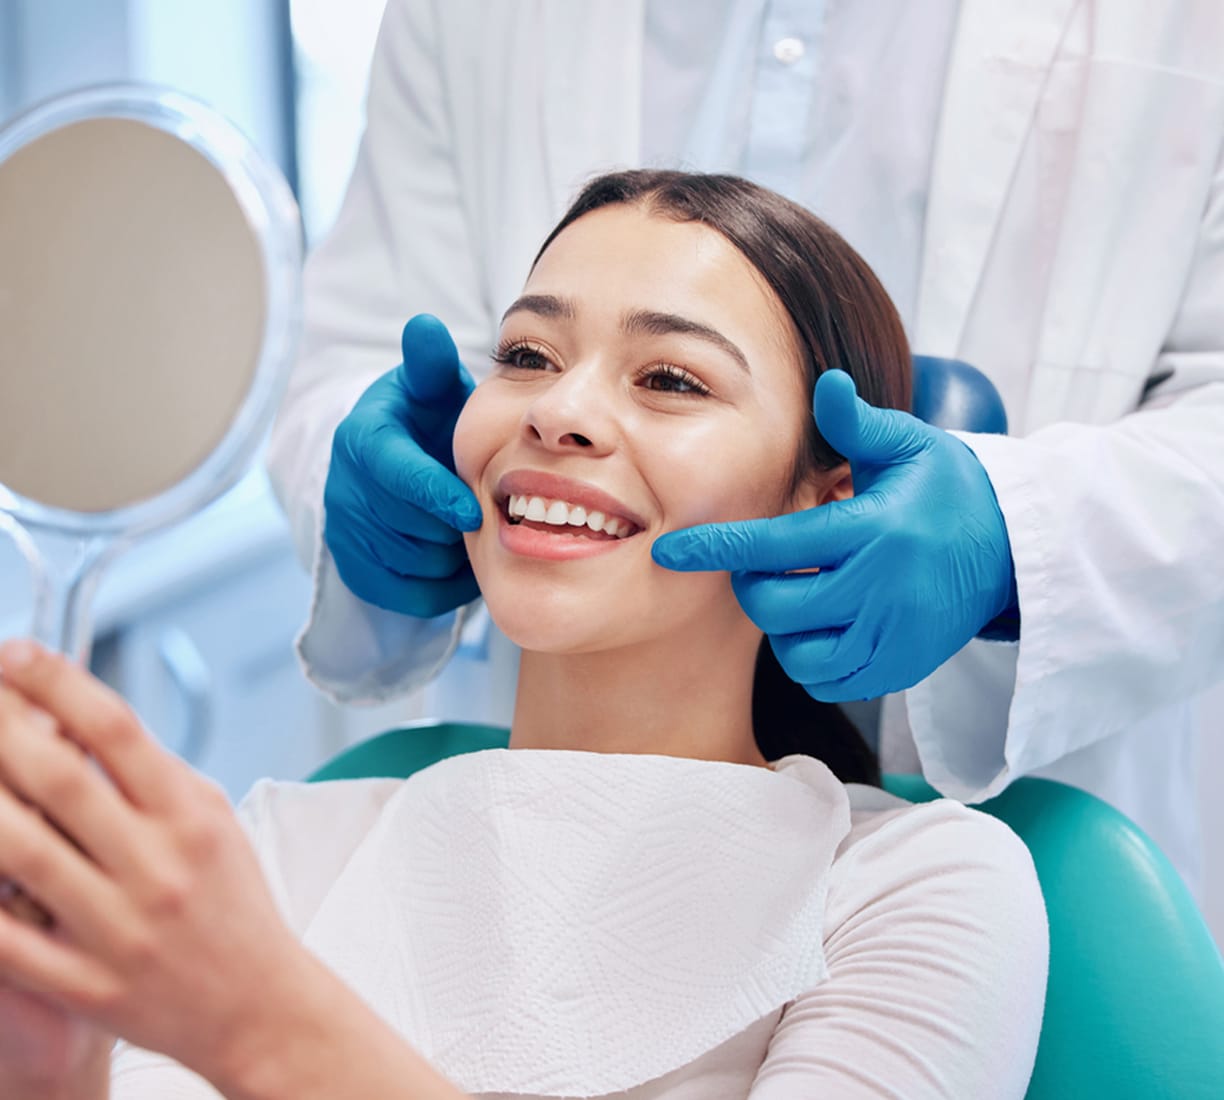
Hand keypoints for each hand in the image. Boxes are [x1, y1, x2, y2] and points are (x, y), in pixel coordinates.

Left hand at [0, 641, 319, 1085]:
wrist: (257, 1003)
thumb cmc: (231, 901)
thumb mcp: (210, 819)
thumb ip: (150, 773)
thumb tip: (75, 720)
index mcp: (190, 816)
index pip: (116, 728)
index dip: (57, 682)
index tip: (18, 653)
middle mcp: (157, 866)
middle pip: (59, 780)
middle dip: (2, 727)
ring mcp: (119, 929)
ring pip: (18, 854)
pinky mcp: (87, 985)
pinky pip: (7, 940)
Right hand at [325, 314, 481, 615]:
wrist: (397, 465)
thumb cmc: (427, 422)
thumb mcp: (431, 389)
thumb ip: (432, 364)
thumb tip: (425, 326)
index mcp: (363, 440)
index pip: (395, 475)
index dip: (435, 496)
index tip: (473, 512)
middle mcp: (344, 488)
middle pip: (409, 527)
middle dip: (452, 525)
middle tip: (484, 514)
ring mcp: (345, 532)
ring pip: (413, 565)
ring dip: (452, 555)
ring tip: (469, 532)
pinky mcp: (355, 571)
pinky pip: (408, 595)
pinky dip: (443, 586)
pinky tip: (458, 559)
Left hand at [652, 370, 1016, 700]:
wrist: (1013, 549)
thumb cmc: (947, 489)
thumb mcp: (910, 446)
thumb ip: (857, 424)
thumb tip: (826, 383)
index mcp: (873, 530)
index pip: (775, 546)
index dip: (716, 550)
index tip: (670, 551)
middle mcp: (881, 589)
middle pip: (776, 606)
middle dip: (753, 586)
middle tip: (767, 565)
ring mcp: (892, 636)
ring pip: (797, 653)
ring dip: (783, 626)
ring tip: (802, 593)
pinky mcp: (901, 668)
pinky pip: (830, 680)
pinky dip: (812, 658)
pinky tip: (825, 624)